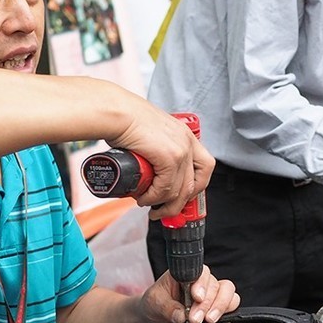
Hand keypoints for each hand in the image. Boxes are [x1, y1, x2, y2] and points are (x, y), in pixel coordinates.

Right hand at [107, 98, 214, 220]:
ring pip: (179, 190)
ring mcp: (181, 150)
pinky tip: (144, 197)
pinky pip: (165, 188)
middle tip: (164, 210)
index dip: (195, 187)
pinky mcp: (169, 157)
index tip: (181, 197)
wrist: (117, 112)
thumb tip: (153, 172)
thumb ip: (159, 150)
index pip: (205, 168)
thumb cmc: (127, 120)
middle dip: (179, 203)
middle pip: (196, 184)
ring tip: (147, 203)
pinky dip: (153, 197)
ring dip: (162, 204)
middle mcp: (188, 142)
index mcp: (186, 136)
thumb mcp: (153, 135)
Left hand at [141, 266, 240, 322]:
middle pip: (215, 285)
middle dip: (206, 304)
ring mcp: (211, 294)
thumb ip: (166, 307)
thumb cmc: (155, 305)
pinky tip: (214, 322)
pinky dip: (226, 313)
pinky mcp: (217, 308)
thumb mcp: (154, 302)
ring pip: (228, 293)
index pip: (200, 272)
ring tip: (207, 321)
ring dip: (219, 308)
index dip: (202, 284)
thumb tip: (180, 315)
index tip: (197, 297)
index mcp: (185, 274)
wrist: (156, 321)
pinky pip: (232, 305)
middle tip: (195, 318)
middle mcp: (201, 282)